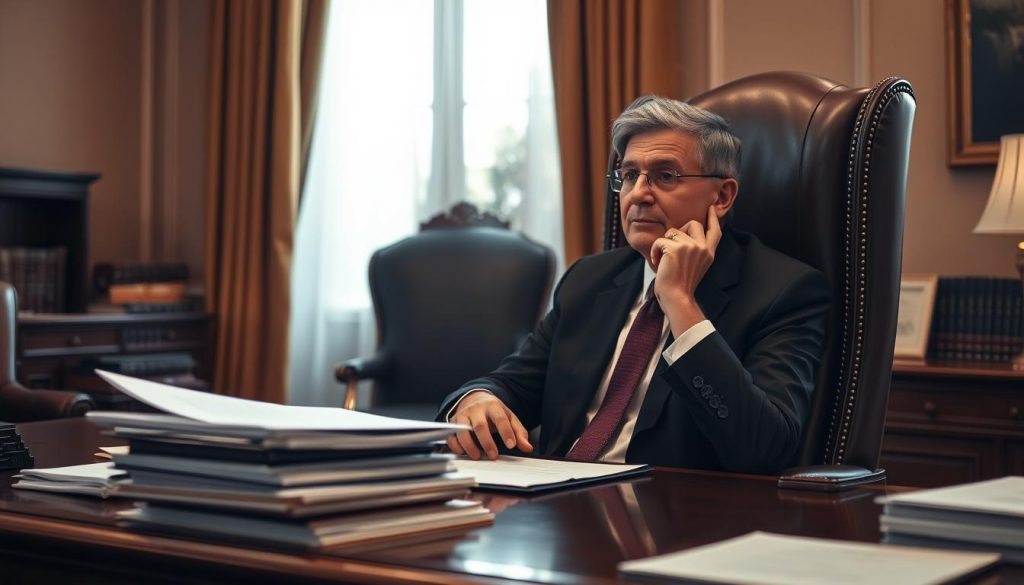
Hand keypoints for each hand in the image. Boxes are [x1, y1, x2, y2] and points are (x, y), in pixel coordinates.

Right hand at [447, 391, 533, 459]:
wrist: (474, 398)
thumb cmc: (493, 412)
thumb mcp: (509, 418)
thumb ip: (518, 433)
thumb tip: (528, 448)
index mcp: (492, 406)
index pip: (500, 419)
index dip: (506, 432)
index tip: (511, 445)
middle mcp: (476, 409)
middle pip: (480, 425)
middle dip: (487, 442)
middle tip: (494, 456)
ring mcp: (462, 416)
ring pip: (462, 430)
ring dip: (469, 445)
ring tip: (478, 456)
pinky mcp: (452, 424)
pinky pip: (451, 435)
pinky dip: (456, 446)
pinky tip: (464, 453)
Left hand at [649, 205, 722, 334]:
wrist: (677, 297)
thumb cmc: (681, 285)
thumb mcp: (696, 266)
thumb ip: (696, 250)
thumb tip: (684, 234)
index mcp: (709, 253)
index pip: (715, 231)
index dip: (713, 218)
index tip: (711, 208)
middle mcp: (702, 248)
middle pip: (694, 223)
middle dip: (679, 229)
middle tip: (671, 244)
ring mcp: (690, 247)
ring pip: (672, 231)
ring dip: (663, 244)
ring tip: (663, 260)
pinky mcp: (675, 249)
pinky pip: (660, 240)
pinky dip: (655, 251)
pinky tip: (657, 262)